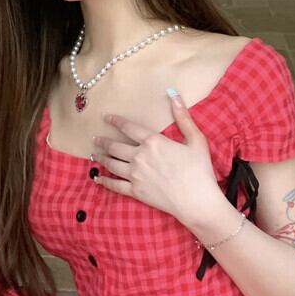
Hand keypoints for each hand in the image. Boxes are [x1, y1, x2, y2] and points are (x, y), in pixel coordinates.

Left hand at [91, 91, 219, 221]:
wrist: (196, 200)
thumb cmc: (200, 170)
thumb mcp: (196, 140)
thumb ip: (183, 117)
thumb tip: (174, 95)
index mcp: (153, 142)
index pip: (129, 128)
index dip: (116, 121)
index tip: (106, 118)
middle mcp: (139, 157)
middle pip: (115, 146)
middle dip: (103, 141)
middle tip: (95, 139)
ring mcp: (135, 175)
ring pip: (112, 164)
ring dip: (101, 158)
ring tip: (94, 154)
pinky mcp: (135, 191)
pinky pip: (115, 185)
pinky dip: (105, 181)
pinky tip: (98, 178)